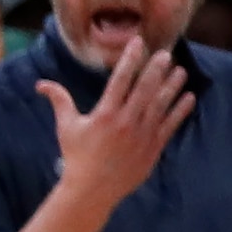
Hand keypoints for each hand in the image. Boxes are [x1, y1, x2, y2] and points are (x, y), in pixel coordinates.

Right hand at [43, 40, 193, 203]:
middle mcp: (126, 121)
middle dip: (156, 69)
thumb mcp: (66, 126)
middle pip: (145, 89)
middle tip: (166, 53)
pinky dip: (181, 111)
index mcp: (105, 113)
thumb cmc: (77, 156)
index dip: (130, 59)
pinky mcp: (154, 148)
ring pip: (161, 105)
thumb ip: (60, 101)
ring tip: (181, 71)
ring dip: (172, 87)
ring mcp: (142, 135)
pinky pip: (171, 125)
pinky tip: (190, 98)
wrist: (93, 188)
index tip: (138, 43)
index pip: (120, 80)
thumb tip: (41, 84)